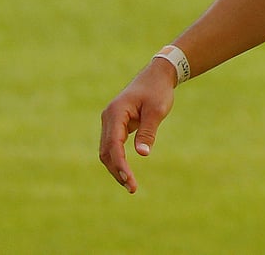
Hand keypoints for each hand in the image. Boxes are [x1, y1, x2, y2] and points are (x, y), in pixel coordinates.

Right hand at [99, 58, 176, 193]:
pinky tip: (126, 172)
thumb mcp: (157, 110)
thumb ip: (148, 132)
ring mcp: (110, 122)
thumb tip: (142, 154)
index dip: (120, 165)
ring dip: (116, 168)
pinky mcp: (116, 125)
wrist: (157, 76)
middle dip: (117, 171)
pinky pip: (113, 146)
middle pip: (106, 151)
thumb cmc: (158, 91)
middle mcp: (108, 118)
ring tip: (130, 185)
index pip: (113, 145)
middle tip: (132, 188)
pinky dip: (118, 160)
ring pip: (107, 151)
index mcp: (116, 113)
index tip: (130, 180)